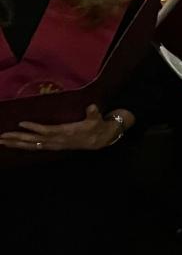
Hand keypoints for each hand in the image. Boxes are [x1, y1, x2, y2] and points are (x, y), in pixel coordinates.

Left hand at [0, 105, 123, 151]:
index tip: (21, 123)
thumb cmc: (96, 127)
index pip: (46, 130)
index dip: (34, 127)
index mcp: (65, 132)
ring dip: (16, 143)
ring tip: (2, 141)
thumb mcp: (96, 119)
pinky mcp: (52, 146)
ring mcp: (53, 144)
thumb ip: (93, 113)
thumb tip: (92, 107)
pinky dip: (23, 146)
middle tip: (2, 136)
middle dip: (17, 138)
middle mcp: (56, 140)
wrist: (99, 140)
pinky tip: (14, 145)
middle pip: (34, 140)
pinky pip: (34, 148)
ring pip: (31, 146)